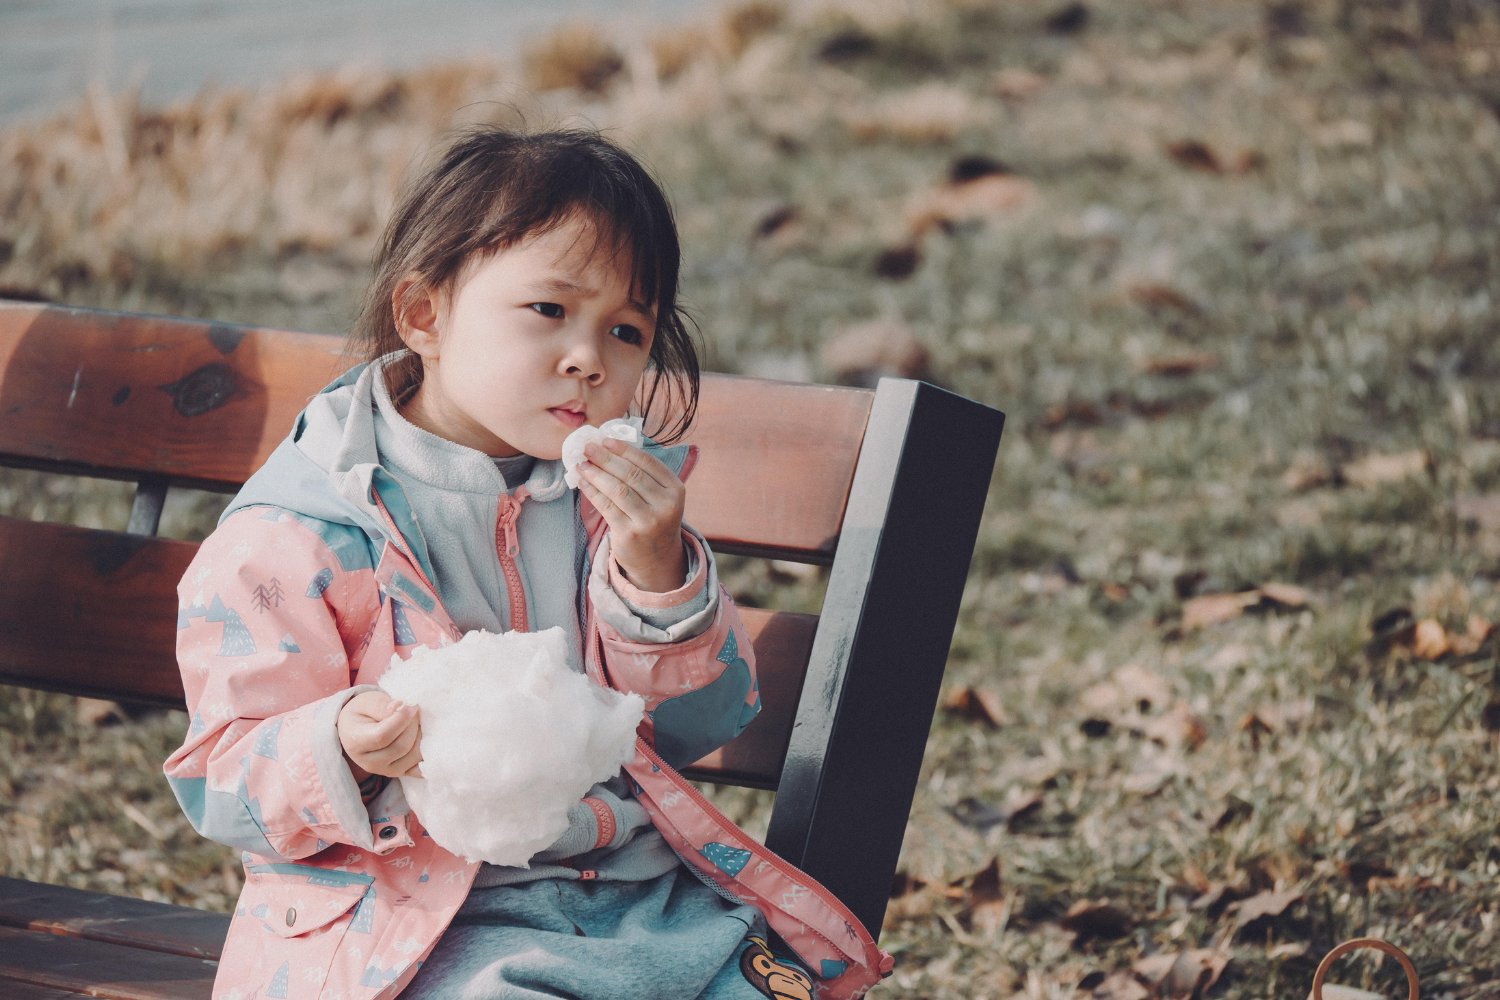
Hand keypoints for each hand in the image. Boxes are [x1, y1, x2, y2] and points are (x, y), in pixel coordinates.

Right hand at [337, 690, 422, 779]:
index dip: (402, 719)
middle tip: (415, 710)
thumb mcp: (367, 702)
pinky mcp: (402, 773)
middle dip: (413, 725)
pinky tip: (426, 737)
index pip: (383, 736)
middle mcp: (370, 763)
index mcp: (356, 743)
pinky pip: (421, 768)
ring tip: (418, 722)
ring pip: (414, 756)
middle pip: (401, 746)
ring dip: (422, 736)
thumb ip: (382, 706)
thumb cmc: (363, 712)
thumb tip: (400, 707)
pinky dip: (428, 753)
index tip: (411, 705)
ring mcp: (386, 771)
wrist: (358, 730)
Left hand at [577, 437, 687, 592]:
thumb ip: (644, 475)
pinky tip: (583, 482)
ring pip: (617, 489)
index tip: (605, 440)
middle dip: (605, 458)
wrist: (658, 559)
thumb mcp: (661, 497)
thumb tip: (609, 447)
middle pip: (630, 474)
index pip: (648, 462)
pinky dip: (592, 492)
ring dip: (596, 474)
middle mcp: (666, 505)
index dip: (624, 449)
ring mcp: (648, 521)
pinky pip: (606, 507)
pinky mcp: (629, 534)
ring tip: (581, 464)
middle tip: (587, 447)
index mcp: (676, 490)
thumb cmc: (654, 519)